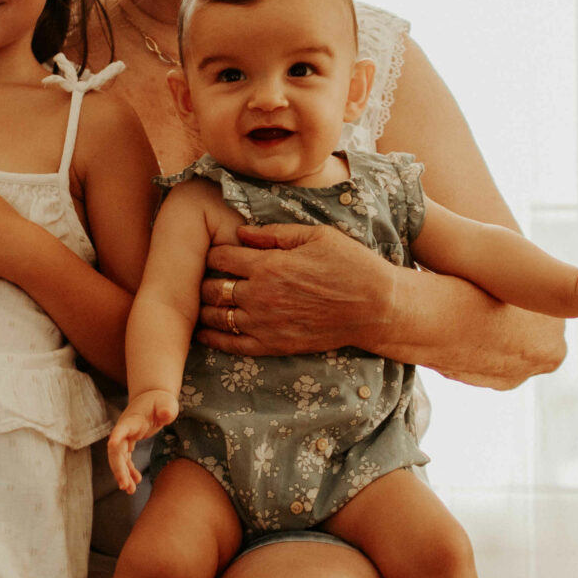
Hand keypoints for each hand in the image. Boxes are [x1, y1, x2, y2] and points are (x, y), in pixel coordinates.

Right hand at [106, 390, 177, 492]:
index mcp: (132, 419)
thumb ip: (166, 409)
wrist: (152, 398)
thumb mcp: (167, 403)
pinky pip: (125, 459)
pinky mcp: (128, 442)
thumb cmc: (160, 401)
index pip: (122, 428)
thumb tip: (166, 415)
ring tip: (130, 490)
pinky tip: (136, 481)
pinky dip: (129, 471)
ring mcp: (124, 436)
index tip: (112, 444)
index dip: (117, 436)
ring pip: (118, 458)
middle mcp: (124, 429)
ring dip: (122, 474)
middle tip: (124, 486)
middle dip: (118, 468)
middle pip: (116, 450)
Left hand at [197, 223, 398, 356]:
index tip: (215, 252)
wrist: (375, 307)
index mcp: (268, 265)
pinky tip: (205, 331)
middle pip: (213, 287)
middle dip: (205, 279)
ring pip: (216, 316)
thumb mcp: (315, 236)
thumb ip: (274, 234)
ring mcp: (265, 324)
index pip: (221, 257)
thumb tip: (240, 231)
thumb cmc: (349, 265)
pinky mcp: (273, 346)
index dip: (213, 252)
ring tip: (202, 301)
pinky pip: (231, 345)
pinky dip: (213, 338)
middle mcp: (260, 296)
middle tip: (204, 276)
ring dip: (204, 308)